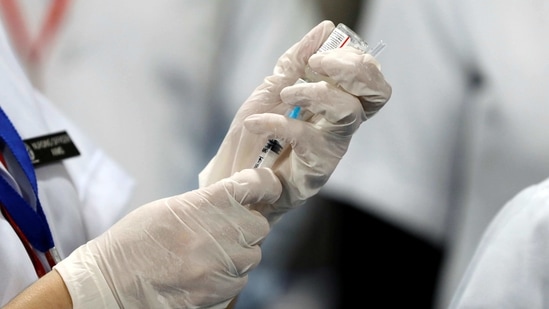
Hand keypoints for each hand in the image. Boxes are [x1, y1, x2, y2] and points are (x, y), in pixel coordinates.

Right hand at [54, 168, 280, 308]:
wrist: (112, 282)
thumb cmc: (135, 241)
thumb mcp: (171, 208)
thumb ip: (207, 204)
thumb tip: (235, 202)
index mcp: (206, 203)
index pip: (255, 186)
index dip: (266, 185)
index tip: (267, 187)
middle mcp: (220, 232)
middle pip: (260, 225)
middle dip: (248, 227)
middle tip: (229, 230)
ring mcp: (221, 264)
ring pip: (253, 255)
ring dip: (240, 253)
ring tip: (211, 255)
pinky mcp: (218, 291)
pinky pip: (240, 280)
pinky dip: (229, 276)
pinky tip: (206, 273)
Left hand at [199, 20, 391, 222]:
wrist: (235, 175)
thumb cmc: (257, 134)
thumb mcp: (272, 89)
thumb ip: (297, 61)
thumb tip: (327, 28)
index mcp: (336, 102)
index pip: (369, 77)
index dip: (354, 60)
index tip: (319, 56)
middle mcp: (342, 124)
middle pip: (376, 93)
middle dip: (353, 70)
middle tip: (319, 64)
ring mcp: (333, 146)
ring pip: (349, 112)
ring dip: (317, 92)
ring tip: (286, 92)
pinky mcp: (318, 168)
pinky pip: (306, 137)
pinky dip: (278, 123)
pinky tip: (255, 123)